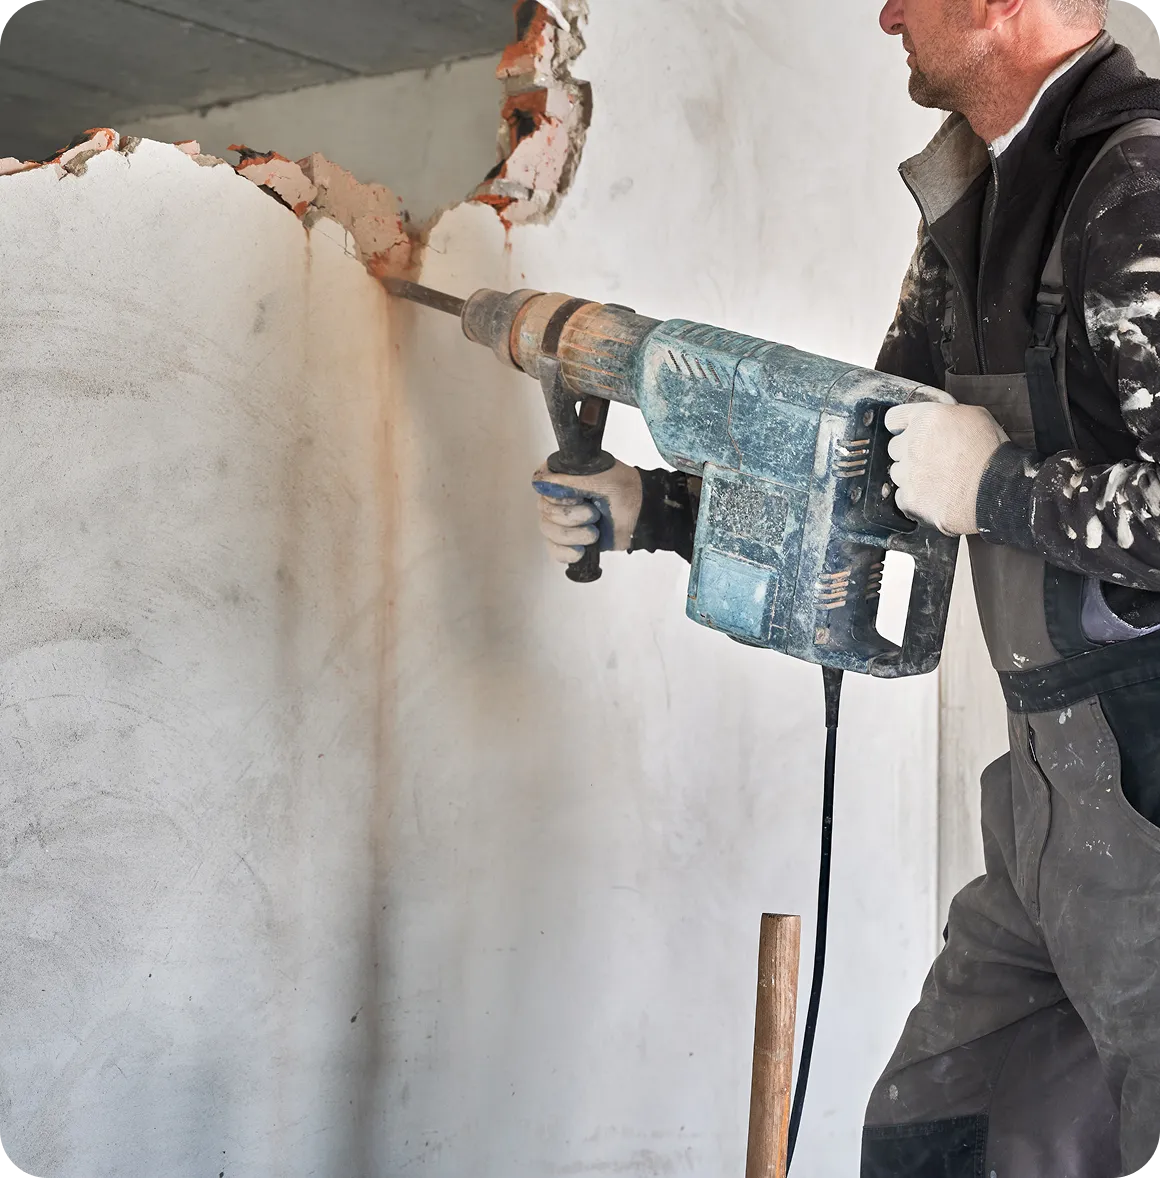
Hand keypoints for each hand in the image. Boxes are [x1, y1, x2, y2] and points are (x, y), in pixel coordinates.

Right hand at [532, 459, 642, 564]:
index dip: (558, 497)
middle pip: (545, 513)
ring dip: (572, 536)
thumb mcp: (600, 478)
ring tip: (593, 533)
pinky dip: (567, 552)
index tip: (578, 498)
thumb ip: (569, 479)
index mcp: (563, 477)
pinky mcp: (570, 539)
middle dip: (571, 518)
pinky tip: (582, 550)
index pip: (541, 487)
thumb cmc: (626, 491)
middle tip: (593, 514)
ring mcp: (563, 520)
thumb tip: (541, 481)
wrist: (642, 515)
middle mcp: (559, 498)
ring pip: (549, 532)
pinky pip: (554, 550)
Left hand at [885, 401, 1008, 535]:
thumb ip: (948, 415)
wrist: (997, 489)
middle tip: (932, 459)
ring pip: (898, 473)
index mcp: (926, 419)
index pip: (894, 418)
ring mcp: (908, 473)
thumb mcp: (976, 416)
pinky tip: (934, 496)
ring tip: (937, 480)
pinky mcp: (910, 498)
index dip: (900, 426)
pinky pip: (902, 497)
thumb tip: (941, 418)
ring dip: (911, 476)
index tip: (905, 432)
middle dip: (909, 452)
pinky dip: (914, 498)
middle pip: (894, 448)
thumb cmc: (992, 452)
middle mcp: (911, 444)